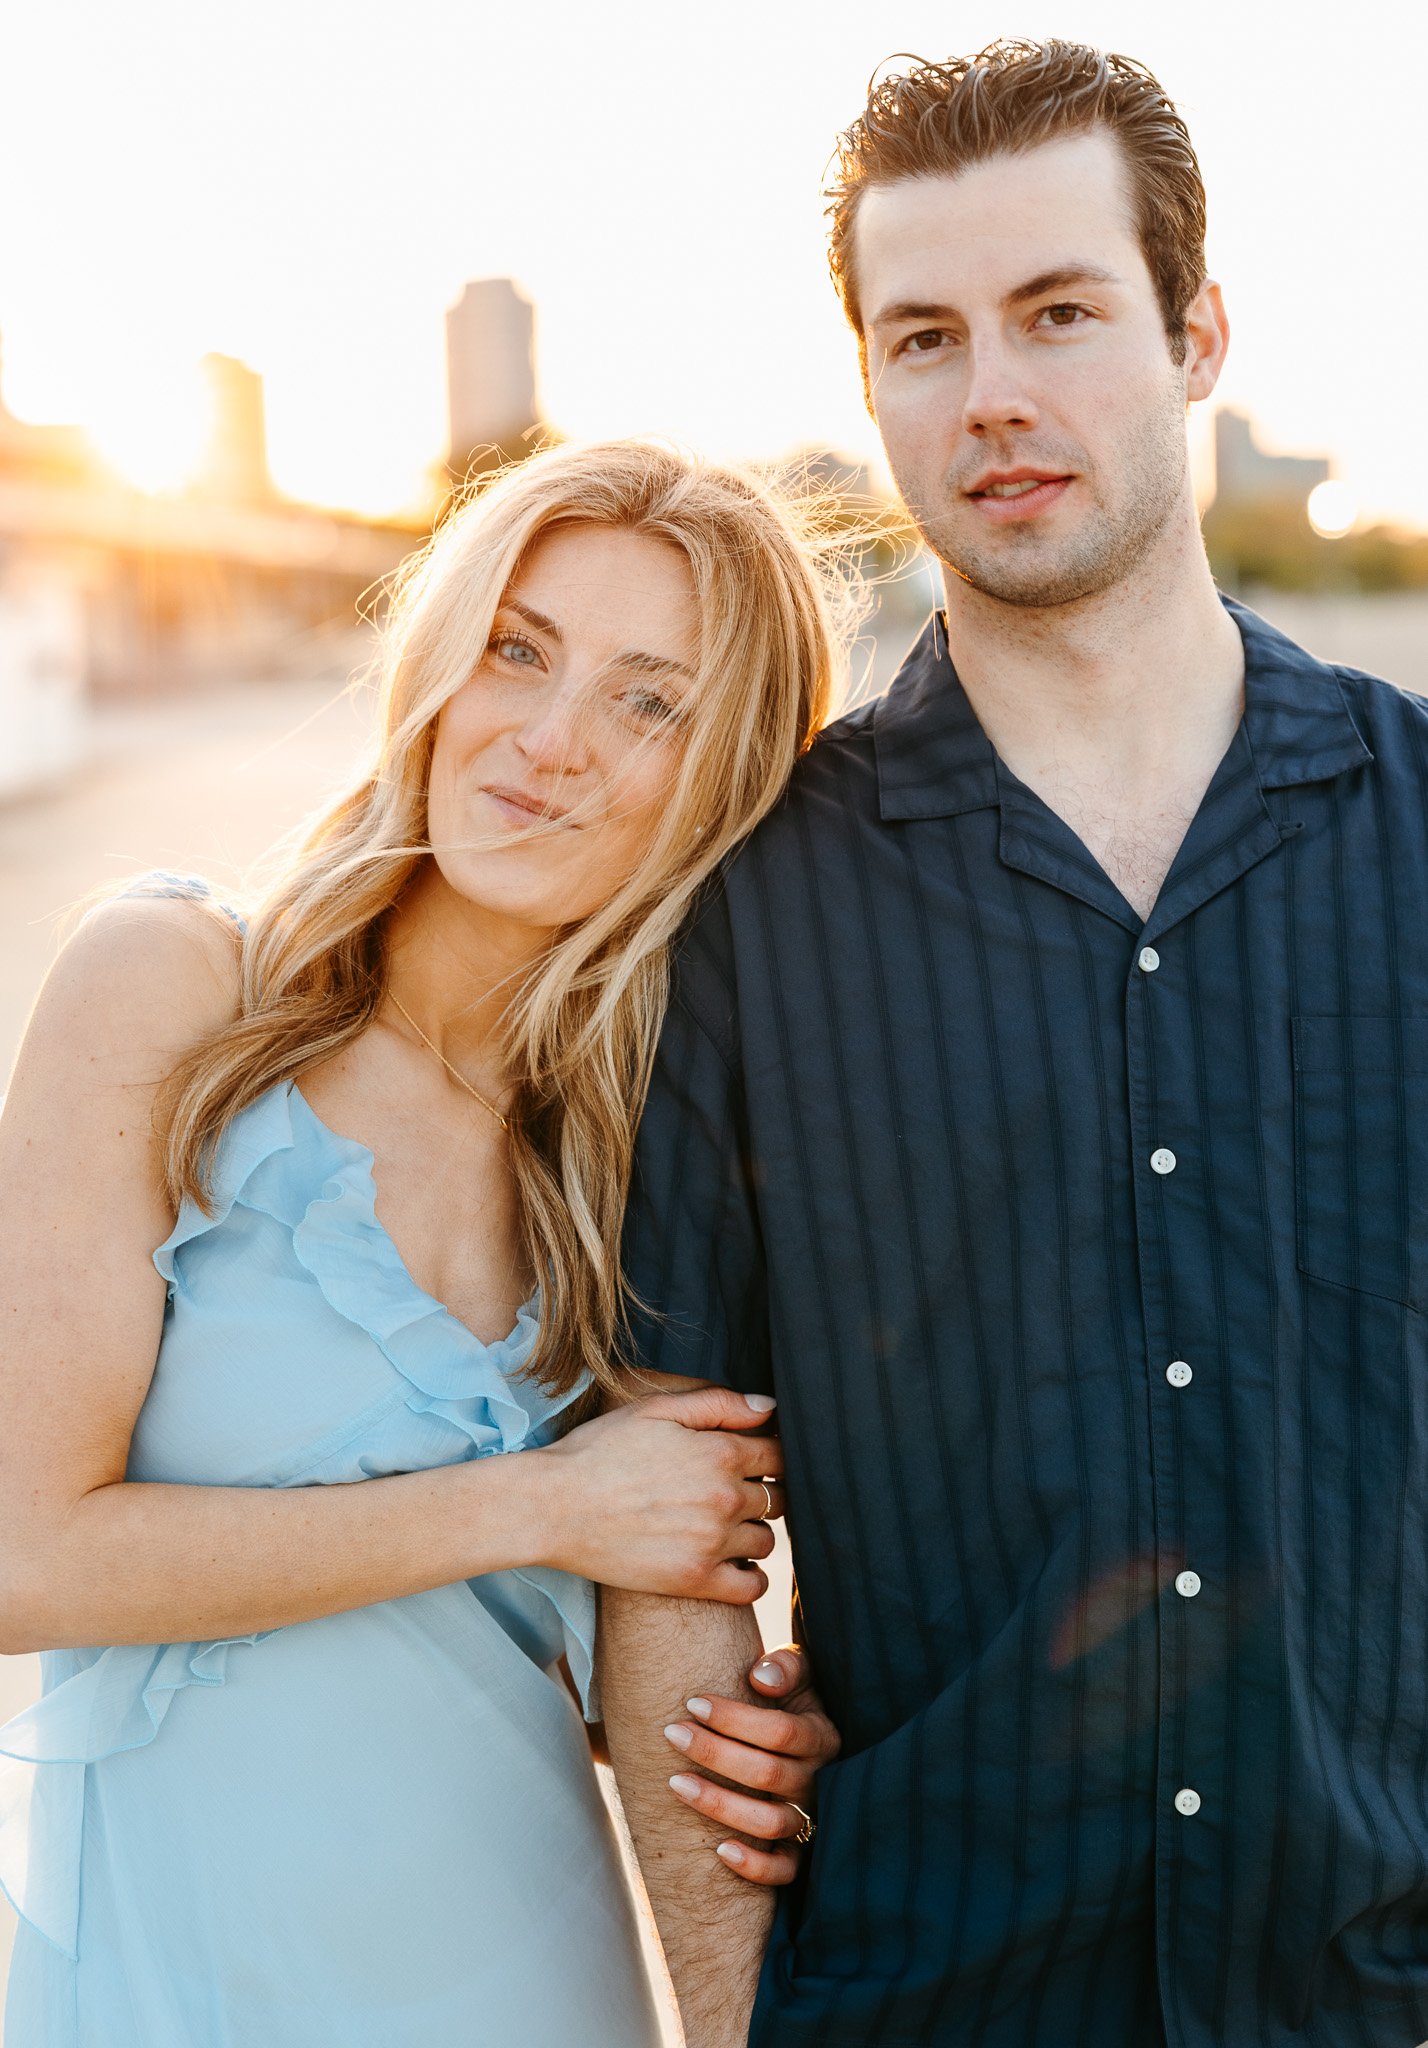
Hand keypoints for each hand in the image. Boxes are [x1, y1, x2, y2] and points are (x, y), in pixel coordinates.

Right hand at [533, 1385, 784, 1603]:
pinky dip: (750, 1577)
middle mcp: (724, 1497)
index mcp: (720, 1451)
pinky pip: (752, 1587)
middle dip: (765, 1495)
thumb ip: (718, 1404)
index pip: (780, 1456)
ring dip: (754, 1534)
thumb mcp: (655, 1409)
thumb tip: (771, 1406)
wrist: (553, 1506)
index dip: (770, 1457)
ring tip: (725, 1528)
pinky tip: (731, 1565)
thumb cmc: (599, 1451)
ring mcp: (711, 1542)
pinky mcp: (694, 1580)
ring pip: (766, 1542)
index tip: (752, 1463)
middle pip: (780, 1500)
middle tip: (735, 1496)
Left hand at [663, 1643, 840, 1883]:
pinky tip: (718, 1850)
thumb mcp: (798, 1672)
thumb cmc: (790, 1699)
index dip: (734, 1718)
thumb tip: (761, 1678)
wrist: (801, 1739)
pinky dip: (755, 1866)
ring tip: (675, 1782)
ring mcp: (811, 1818)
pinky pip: (784, 1871)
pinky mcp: (800, 1852)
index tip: (692, 1703)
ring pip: (771, 1823)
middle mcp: (819, 1780)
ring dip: (720, 1805)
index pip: (780, 1731)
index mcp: (821, 1735)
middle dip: (715, 1753)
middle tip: (671, 1733)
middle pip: (768, 1774)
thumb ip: (787, 1666)